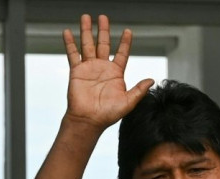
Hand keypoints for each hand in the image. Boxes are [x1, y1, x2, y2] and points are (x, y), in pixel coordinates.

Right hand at [62, 14, 152, 130]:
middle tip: (102, 17)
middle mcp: (102, 68)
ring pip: (88, 45)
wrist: (88, 120)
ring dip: (86, 31)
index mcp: (115, 73)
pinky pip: (73, 54)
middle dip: (103, 30)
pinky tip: (67, 32)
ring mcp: (89, 68)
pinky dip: (70, 43)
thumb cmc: (107, 115)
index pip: (122, 53)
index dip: (125, 42)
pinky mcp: (77, 71)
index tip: (128, 31)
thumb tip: (151, 80)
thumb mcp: (128, 103)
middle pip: (103, 44)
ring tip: (86, 17)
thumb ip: (139, 91)